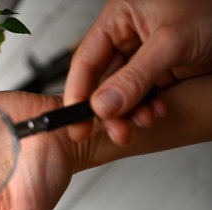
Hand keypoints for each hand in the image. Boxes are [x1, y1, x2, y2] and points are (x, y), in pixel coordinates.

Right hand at [64, 0, 211, 143]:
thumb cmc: (211, 5)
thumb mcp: (171, 41)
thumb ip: (135, 76)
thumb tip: (103, 105)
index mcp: (118, 20)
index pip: (86, 61)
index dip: (77, 94)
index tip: (77, 122)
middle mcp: (125, 38)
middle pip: (101, 82)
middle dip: (108, 110)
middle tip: (116, 131)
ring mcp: (141, 56)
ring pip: (121, 93)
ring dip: (129, 112)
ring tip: (143, 120)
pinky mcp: (157, 70)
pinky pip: (141, 96)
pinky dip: (145, 108)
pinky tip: (155, 111)